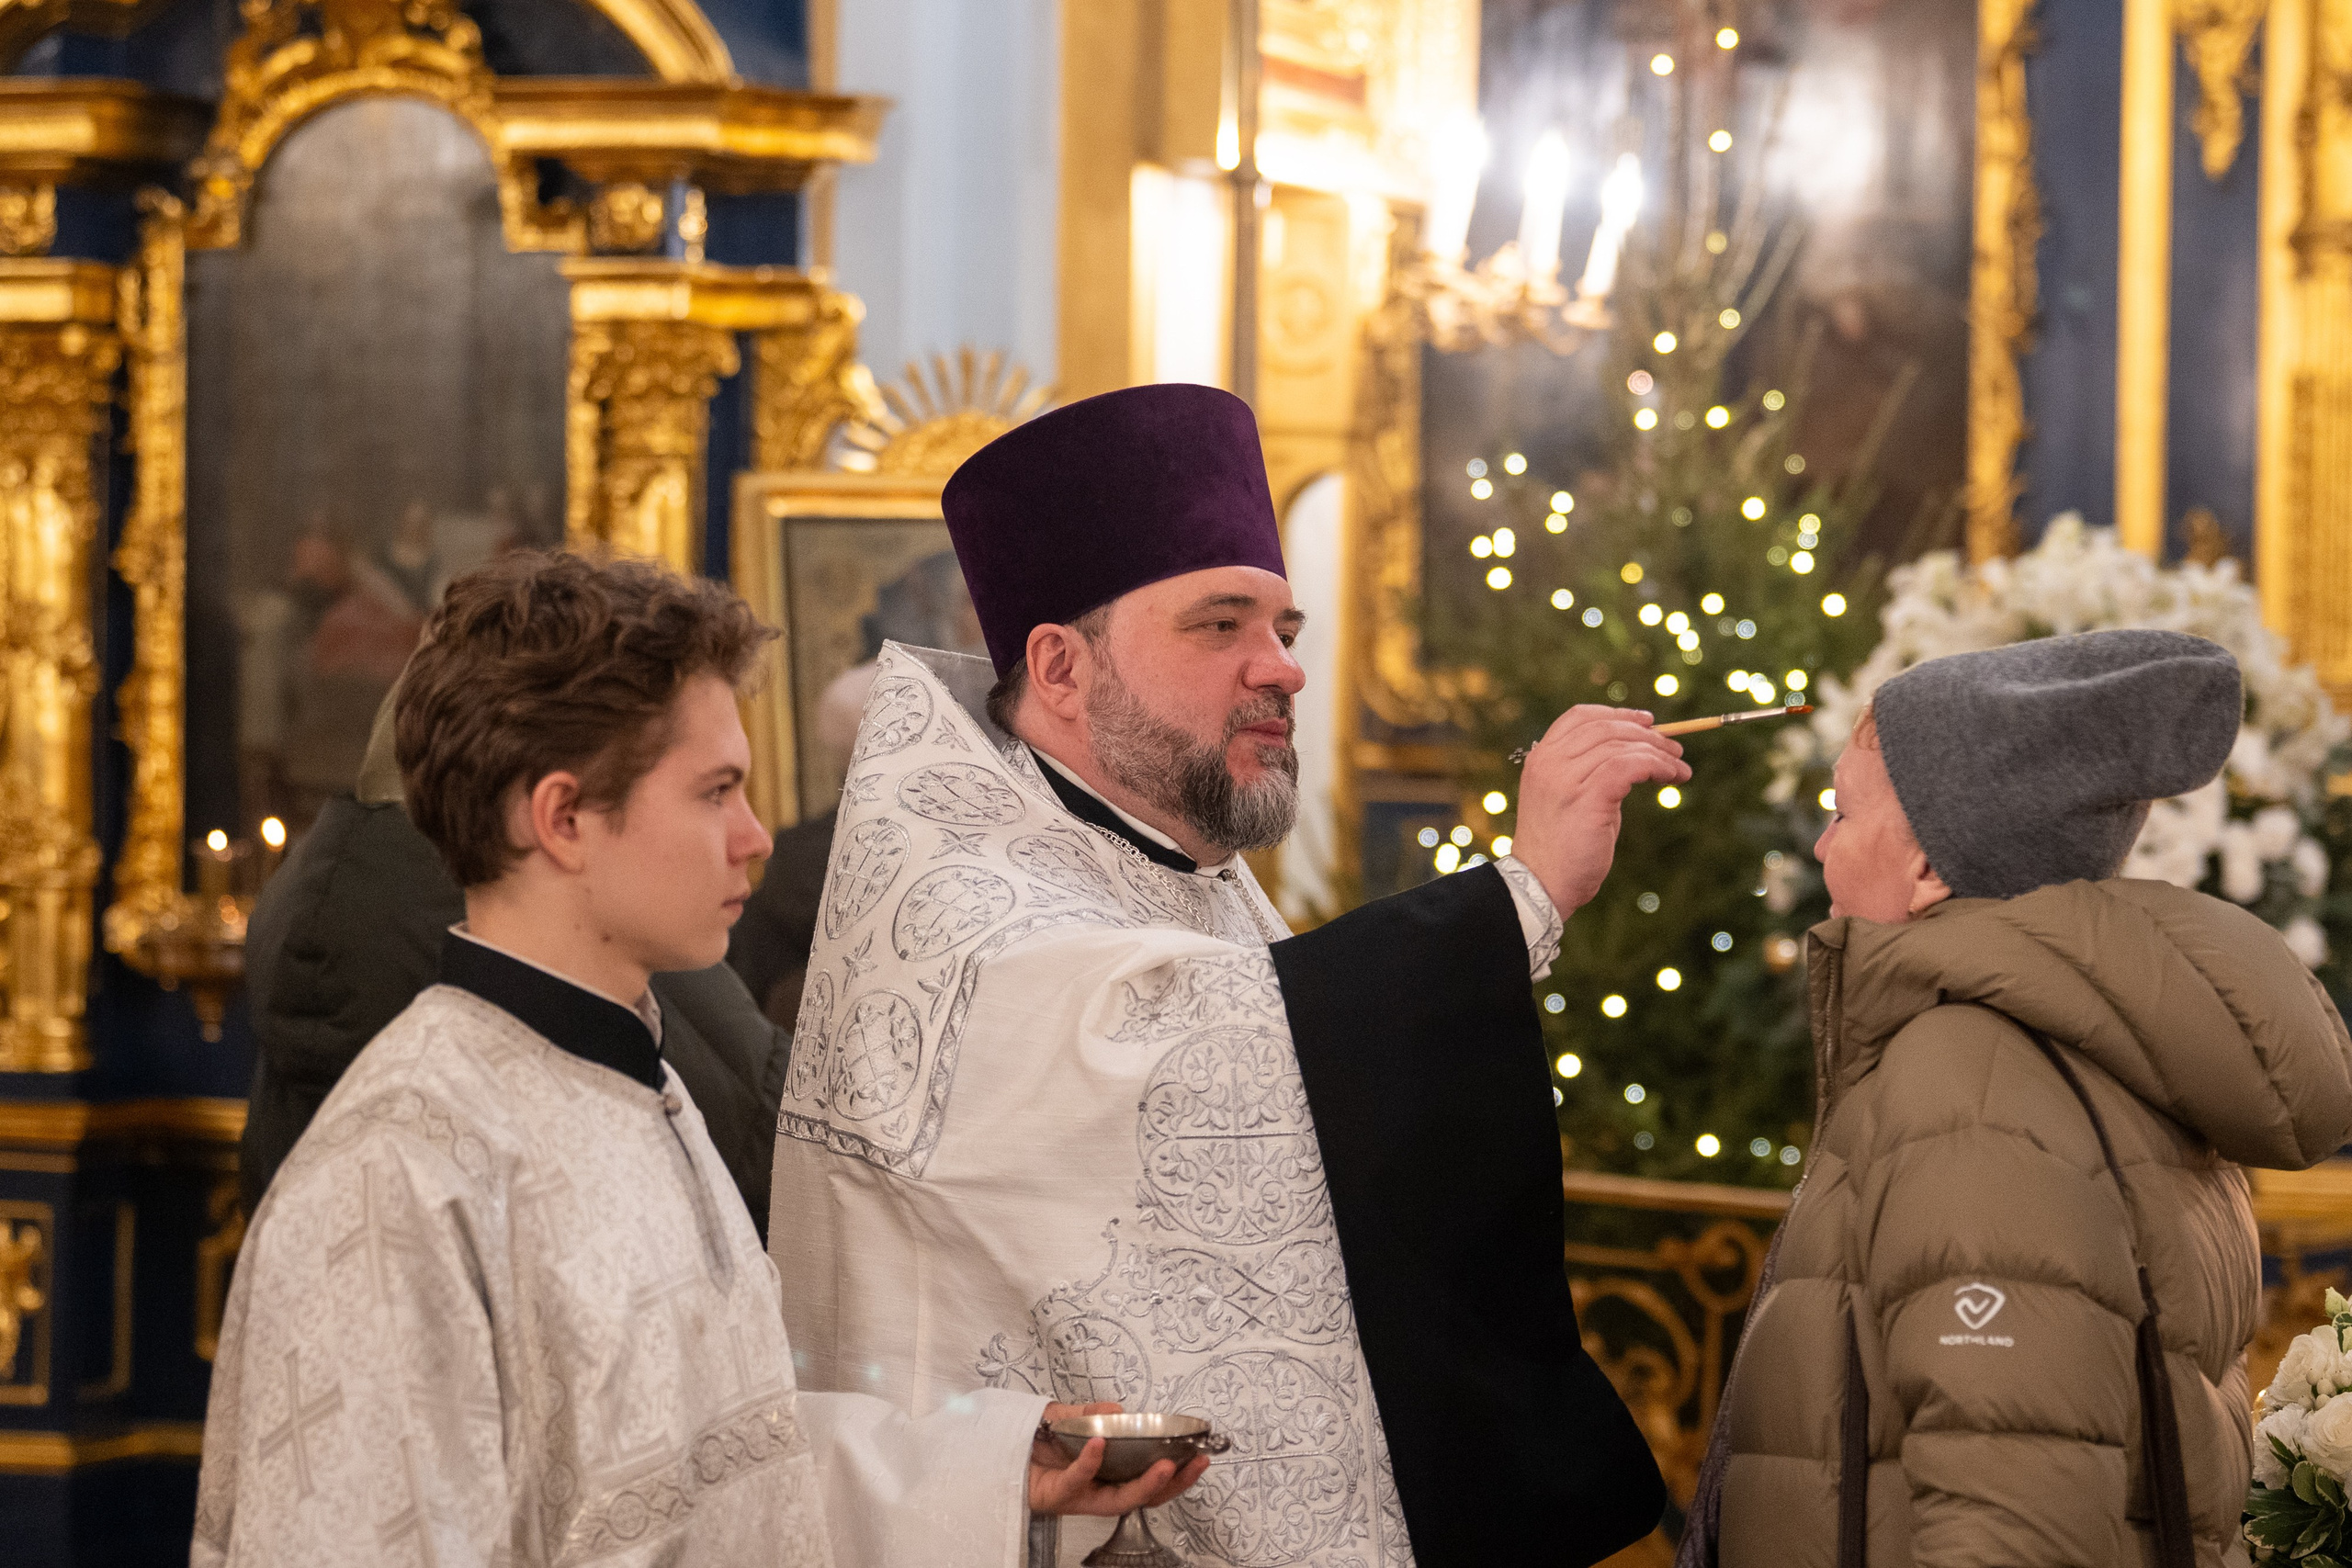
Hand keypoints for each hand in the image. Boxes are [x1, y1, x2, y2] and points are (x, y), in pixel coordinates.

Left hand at [1027, 1401, 1211, 1517]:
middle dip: (1175, 1483)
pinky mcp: (1058, 1496)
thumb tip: (1121, 1411)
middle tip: (1194, 1463)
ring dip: (1145, 1483)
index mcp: (1109, 1473)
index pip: (1150, 1477)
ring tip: (1164, 1465)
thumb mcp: (1068, 1417)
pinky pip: (1078, 1480)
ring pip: (1121, 1499)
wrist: (998, 1449)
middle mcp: (1100, 1489)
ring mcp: (1081, 1495)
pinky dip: (1090, 1462)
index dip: (1178, 1471)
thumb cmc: (1035, 1441)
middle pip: (1146, 1495)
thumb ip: (1093, 1414)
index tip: (1200, 1454)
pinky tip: (1100, 1443)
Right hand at [1510, 705, 1690, 916]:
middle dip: (1648, 734)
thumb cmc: (1561, 848)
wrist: (1542, 884)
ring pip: (1623, 746)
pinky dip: (1657, 766)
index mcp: (1541, 758)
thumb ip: (1591, 774)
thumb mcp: (1570, 799)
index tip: (1647, 720)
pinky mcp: (1588, 796)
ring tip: (1680, 769)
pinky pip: (1631, 766)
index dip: (1617, 714)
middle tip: (1676, 748)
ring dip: (1660, 753)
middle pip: (1606, 728)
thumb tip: (1636, 756)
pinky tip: (1671, 777)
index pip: (1579, 716)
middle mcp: (1550, 762)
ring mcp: (1566, 778)